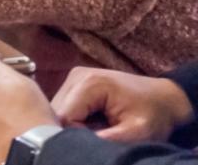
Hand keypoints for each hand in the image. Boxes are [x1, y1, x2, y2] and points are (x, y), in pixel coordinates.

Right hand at [51, 67, 193, 141]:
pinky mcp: (75, 83)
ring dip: (75, 125)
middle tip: (102, 135)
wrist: (165, 98)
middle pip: (58, 112)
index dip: (77, 135)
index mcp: (89, 83)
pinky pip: (65, 107)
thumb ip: (107, 139)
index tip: (99, 140)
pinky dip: (76, 119)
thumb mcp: (137, 132)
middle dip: (75, 129)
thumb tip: (78, 145)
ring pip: (59, 110)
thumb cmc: (154, 114)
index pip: (64, 117)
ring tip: (100, 128)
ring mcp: (74, 77)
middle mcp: (76, 76)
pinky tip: (94, 122)